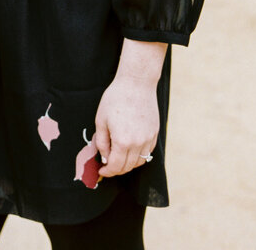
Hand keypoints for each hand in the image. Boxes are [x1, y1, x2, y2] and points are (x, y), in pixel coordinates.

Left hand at [94, 40, 165, 177]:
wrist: (136, 84)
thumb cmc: (116, 99)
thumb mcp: (101, 120)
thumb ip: (102, 142)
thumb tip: (104, 157)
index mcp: (122, 141)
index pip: (115, 166)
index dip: (107, 172)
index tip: (101, 171)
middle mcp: (138, 144)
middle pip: (128, 167)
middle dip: (116, 169)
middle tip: (108, 165)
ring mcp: (148, 139)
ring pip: (139, 162)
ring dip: (128, 164)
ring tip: (119, 157)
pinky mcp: (155, 134)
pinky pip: (147, 152)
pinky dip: (138, 155)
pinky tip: (130, 149)